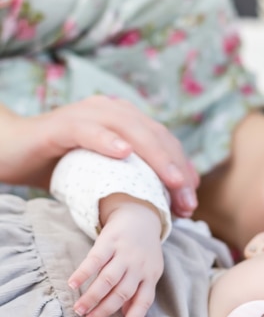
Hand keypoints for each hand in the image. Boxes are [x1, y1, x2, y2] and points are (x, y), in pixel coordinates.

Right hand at [0, 96, 197, 216]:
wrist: (11, 153)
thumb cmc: (59, 167)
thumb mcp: (102, 175)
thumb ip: (131, 181)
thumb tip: (167, 206)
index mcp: (125, 120)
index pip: (163, 141)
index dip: (182, 168)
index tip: (192, 201)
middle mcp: (110, 110)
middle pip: (154, 135)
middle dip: (176, 169)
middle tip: (188, 202)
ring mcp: (87, 114)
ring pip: (130, 129)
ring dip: (155, 156)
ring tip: (173, 181)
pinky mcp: (62, 124)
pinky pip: (88, 130)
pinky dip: (106, 140)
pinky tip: (123, 154)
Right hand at [70, 194, 162, 316]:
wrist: (139, 215)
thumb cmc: (142, 250)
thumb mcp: (149, 269)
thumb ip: (138, 291)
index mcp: (151, 275)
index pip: (144, 301)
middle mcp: (139, 265)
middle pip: (122, 292)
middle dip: (104, 310)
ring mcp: (124, 253)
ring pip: (108, 279)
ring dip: (92, 296)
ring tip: (78, 309)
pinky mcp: (110, 240)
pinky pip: (95, 259)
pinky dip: (83, 272)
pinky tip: (72, 283)